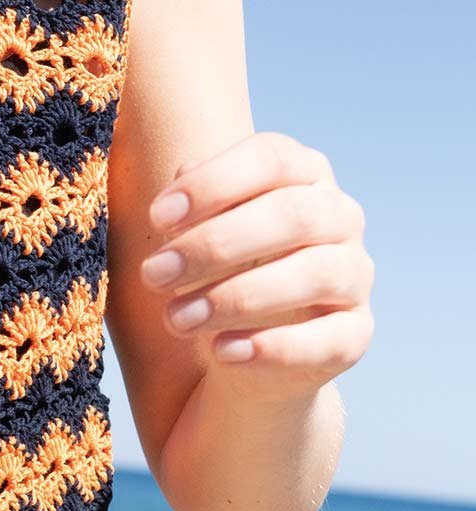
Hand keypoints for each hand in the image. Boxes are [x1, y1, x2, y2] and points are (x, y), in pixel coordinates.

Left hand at [138, 131, 372, 399]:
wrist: (243, 332)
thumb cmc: (215, 255)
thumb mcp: (198, 219)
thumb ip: (189, 201)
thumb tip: (172, 206)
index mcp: (303, 170)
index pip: (270, 159)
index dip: (212, 185)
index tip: (157, 218)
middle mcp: (339, 215)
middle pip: (291, 215)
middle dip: (214, 245)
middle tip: (154, 274)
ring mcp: (355, 273)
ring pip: (313, 276)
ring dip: (236, 298)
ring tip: (176, 317)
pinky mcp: (356, 332)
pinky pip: (329, 339)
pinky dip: (274, 347)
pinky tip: (222, 351)